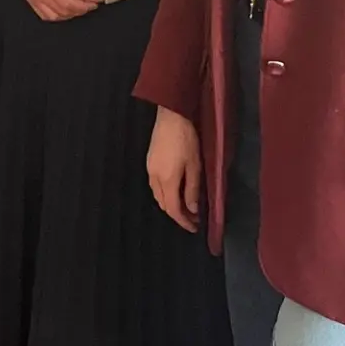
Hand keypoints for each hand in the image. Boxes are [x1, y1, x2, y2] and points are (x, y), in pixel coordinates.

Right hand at [7, 0, 98, 20]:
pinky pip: (43, 14)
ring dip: (68, 15)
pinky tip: (62, 10)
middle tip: (88, 6)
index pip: (67, 3)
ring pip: (53, 16)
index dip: (82, 6)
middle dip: (78, 11)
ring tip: (77, 8)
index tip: (91, 4)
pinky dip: (55, 16)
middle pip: (62, 11)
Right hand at [146, 107, 202, 232]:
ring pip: (157, 195)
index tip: (194, 228)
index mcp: (167, 180)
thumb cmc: (187, 141)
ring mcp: (149, 169)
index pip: (173, 209)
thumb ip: (192, 190)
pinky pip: (155, 186)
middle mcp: (154, 177)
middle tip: (194, 219)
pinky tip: (175, 191)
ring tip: (186, 206)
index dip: (183, 221)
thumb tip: (192, 209)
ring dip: (170, 204)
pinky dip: (165, 194)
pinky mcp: (149, 162)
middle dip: (177, 214)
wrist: (171, 117)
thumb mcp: (195, 167)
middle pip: (163, 204)